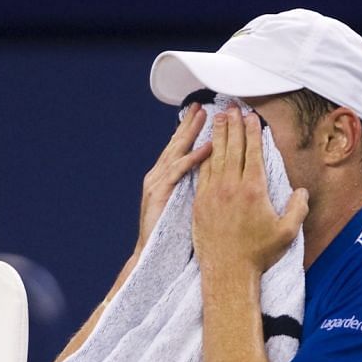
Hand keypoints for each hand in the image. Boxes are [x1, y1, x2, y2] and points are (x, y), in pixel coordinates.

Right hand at [135, 105, 213, 253]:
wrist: (149, 256)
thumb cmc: (168, 238)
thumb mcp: (182, 208)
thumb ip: (191, 191)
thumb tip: (211, 180)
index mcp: (163, 180)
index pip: (177, 150)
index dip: (188, 132)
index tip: (202, 116)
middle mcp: (157, 177)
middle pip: (175, 144)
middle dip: (189, 124)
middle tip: (202, 106)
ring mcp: (156, 183)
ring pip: (176, 151)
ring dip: (191, 132)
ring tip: (205, 116)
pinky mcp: (159, 193)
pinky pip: (179, 170)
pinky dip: (193, 158)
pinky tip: (208, 148)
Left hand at [192, 107, 308, 275]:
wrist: (227, 273)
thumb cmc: (259, 255)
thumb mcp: (288, 232)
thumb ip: (298, 208)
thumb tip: (302, 191)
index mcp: (254, 189)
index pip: (253, 151)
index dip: (252, 131)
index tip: (251, 116)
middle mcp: (231, 186)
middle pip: (232, 147)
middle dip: (233, 125)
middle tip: (232, 106)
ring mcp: (212, 193)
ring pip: (215, 156)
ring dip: (217, 135)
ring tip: (218, 118)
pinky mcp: (199, 203)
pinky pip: (201, 172)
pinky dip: (204, 156)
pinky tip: (205, 147)